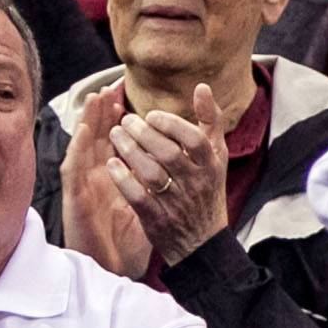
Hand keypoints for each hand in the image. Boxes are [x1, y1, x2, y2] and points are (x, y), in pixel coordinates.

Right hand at [62, 84, 154, 278]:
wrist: (117, 270)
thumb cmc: (127, 240)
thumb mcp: (146, 204)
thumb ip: (153, 181)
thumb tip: (173, 163)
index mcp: (112, 180)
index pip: (114, 144)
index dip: (117, 122)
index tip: (126, 99)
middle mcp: (96, 181)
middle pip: (97, 140)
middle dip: (102, 114)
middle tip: (109, 89)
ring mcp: (85, 189)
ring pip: (83, 149)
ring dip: (87, 124)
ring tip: (94, 100)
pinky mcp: (76, 202)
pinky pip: (74, 172)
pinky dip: (77, 151)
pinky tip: (82, 134)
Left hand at [109, 83, 232, 268]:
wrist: (202, 241)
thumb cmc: (207, 190)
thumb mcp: (216, 155)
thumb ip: (210, 120)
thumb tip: (201, 87)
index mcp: (211, 166)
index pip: (194, 139)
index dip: (170, 124)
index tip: (150, 115)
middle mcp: (196, 184)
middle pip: (168, 153)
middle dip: (143, 134)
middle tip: (124, 122)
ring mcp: (177, 203)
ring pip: (151, 173)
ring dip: (130, 151)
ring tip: (115, 136)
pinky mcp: (158, 220)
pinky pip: (138, 197)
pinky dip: (123, 179)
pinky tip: (111, 165)